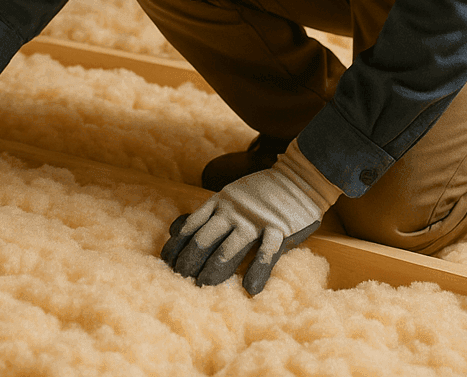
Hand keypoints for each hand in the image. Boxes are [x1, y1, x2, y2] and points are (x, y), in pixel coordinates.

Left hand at [160, 150, 337, 294]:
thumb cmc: (260, 192)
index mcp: (219, 203)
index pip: (191, 227)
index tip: (166, 262)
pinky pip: (267, 252)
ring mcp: (255, 220)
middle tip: (179, 277)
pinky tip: (250, 288)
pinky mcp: (279, 228)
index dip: (177, 246)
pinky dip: (258, 270)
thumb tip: (174, 229)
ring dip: (214, 268)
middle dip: (190, 260)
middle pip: (205, 239)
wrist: (299, 177)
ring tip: (202, 285)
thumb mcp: (227, 195)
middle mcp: (233, 212)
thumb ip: (204, 213)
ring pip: (229, 248)